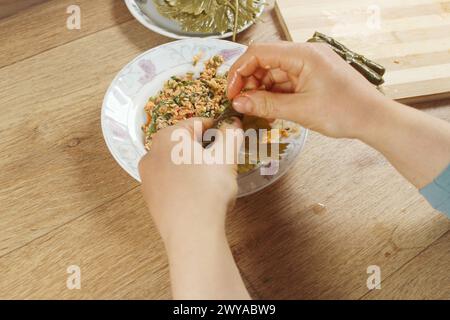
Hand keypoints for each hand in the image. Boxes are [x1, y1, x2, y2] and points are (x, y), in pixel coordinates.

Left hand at [139, 117, 249, 298]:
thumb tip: (233, 122)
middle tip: (222, 161)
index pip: (196, 123)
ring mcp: (147, 177)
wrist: (191, 232)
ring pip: (176, 163)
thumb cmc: (208, 189)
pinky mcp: (150, 197)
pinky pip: (170, 182)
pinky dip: (184, 183)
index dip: (216, 128)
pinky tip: (198, 195)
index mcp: (167, 136)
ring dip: (194, 166)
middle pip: (184, 143)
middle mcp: (151, 153)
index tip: (228, 136)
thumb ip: (231, 133)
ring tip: (211, 180)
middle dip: (204, 148)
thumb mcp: (226, 156)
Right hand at [227, 42, 388, 139]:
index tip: (231, 93)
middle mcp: (305, 54)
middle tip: (242, 105)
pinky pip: (286, 82)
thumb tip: (239, 102)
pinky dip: (275, 95)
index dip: (240, 72)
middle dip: (249, 82)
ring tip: (257, 111)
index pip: (259, 53)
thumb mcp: (300, 110)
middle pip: (265, 61)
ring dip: (261, 91)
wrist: (374, 119)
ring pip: (273, 73)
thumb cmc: (346, 111)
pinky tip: (270, 109)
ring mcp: (309, 65)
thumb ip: (266, 105)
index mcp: (303, 54)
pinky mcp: (312, 76)